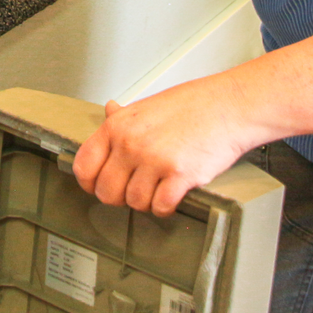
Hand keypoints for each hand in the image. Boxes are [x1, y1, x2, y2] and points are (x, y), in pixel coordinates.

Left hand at [71, 30, 312, 216]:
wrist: (229, 106)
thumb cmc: (191, 105)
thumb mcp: (147, 105)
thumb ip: (123, 116)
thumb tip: (107, 111)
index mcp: (118, 125)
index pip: (84, 164)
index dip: (90, 182)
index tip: (98, 186)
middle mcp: (131, 142)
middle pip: (106, 191)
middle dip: (119, 197)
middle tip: (133, 190)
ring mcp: (154, 159)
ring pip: (134, 203)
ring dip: (146, 202)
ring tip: (158, 188)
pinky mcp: (179, 175)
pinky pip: (160, 207)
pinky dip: (165, 207)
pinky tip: (172, 195)